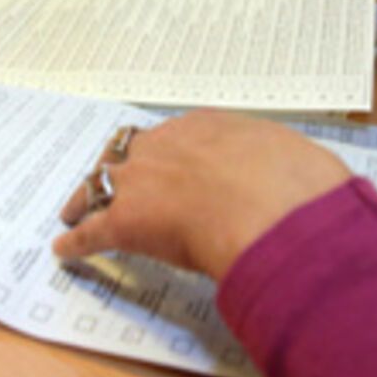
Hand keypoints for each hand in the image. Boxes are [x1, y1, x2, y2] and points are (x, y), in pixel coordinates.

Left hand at [53, 111, 349, 279]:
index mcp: (209, 126)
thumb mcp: (295, 159)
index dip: (169, 152)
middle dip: (120, 164)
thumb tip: (310, 180)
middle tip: (114, 178)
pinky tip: (66, 250)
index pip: (177, 135)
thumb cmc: (293, 183)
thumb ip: (287, 167)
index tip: (170, 162)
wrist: (267, 207)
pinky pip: (92, 230)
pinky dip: (77, 241)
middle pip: (130, 149)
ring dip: (88, 196)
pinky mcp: (125, 221)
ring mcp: (142, 179)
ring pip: (102, 182)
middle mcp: (168, 143)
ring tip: (74, 208)